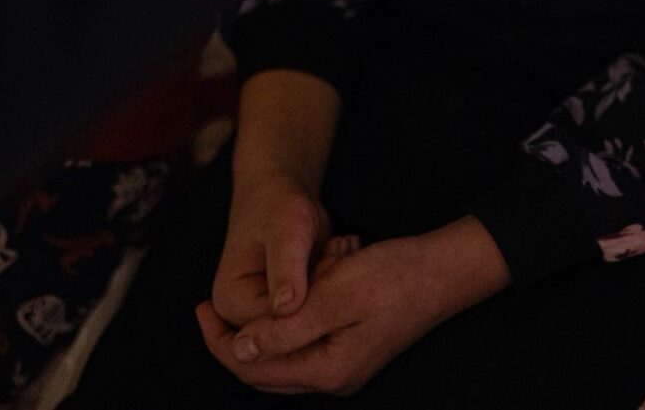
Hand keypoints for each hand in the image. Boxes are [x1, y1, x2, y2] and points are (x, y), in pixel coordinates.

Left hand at [195, 218, 510, 396]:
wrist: (445, 269)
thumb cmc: (394, 277)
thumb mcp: (333, 295)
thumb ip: (285, 328)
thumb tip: (239, 350)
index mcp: (328, 369)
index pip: (254, 367)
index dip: (220, 342)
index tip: (199, 310)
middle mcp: (335, 376)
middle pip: (265, 369)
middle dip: (233, 339)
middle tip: (207, 308)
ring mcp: (345, 364)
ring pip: (283, 353)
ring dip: (265, 325)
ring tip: (254, 292)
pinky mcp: (352, 346)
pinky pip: (305, 339)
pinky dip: (290, 317)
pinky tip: (291, 290)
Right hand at [213, 168, 339, 326]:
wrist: (280, 191)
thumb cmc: (277, 203)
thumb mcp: (285, 228)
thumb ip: (285, 268)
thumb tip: (286, 310)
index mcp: (231, 301)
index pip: (278, 327)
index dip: (313, 299)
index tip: (332, 259)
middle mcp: (243, 316)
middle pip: (296, 327)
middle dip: (326, 290)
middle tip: (340, 249)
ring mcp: (265, 313)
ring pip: (312, 319)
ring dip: (334, 285)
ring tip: (341, 246)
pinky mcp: (288, 307)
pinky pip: (319, 309)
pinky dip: (337, 282)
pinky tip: (342, 250)